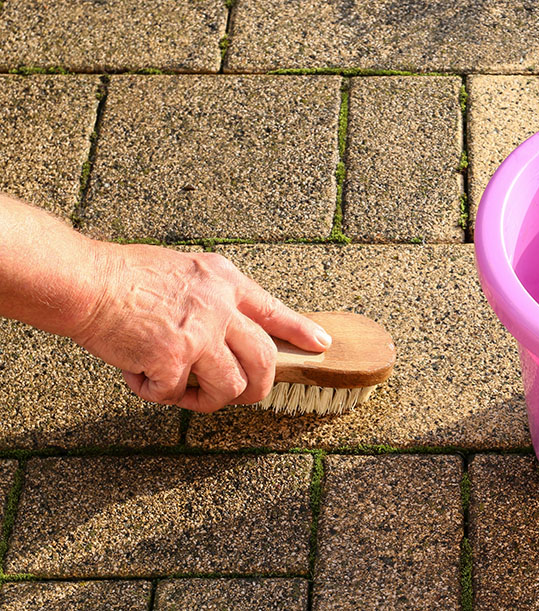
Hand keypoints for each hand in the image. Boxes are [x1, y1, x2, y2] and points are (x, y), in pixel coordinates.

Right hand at [71, 244, 331, 412]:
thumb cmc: (124, 276)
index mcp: (224, 280)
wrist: (85, 282)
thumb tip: (229, 335)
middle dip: (260, 386)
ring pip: (230, 386)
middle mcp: (220, 305)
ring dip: (209, 399)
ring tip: (181, 391)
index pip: (274, 310)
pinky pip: (177, 394)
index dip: (300, 331)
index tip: (321, 345)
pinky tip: (137, 375)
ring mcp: (201, 333)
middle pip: (264, 359)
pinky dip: (156, 393)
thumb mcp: (185, 272)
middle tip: (247, 396)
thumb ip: (212, 299)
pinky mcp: (175, 358)